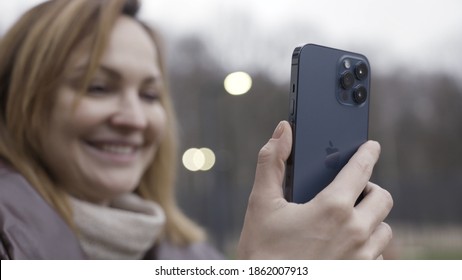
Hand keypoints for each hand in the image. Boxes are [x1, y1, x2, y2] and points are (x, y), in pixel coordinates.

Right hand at [237, 121, 392, 258]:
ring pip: (384, 229)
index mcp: (332, 208)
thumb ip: (271, 162)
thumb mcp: (261, 203)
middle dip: (370, 190)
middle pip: (382, 198)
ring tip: (347, 221)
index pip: (361, 169)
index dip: (367, 153)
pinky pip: (378, 256)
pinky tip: (344, 246)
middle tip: (351, 191)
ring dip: (370, 220)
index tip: (371, 147)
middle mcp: (355, 232)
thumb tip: (283, 130)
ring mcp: (362, 258)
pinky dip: (367, 247)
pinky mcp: (361, 275)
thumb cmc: (263, 251)